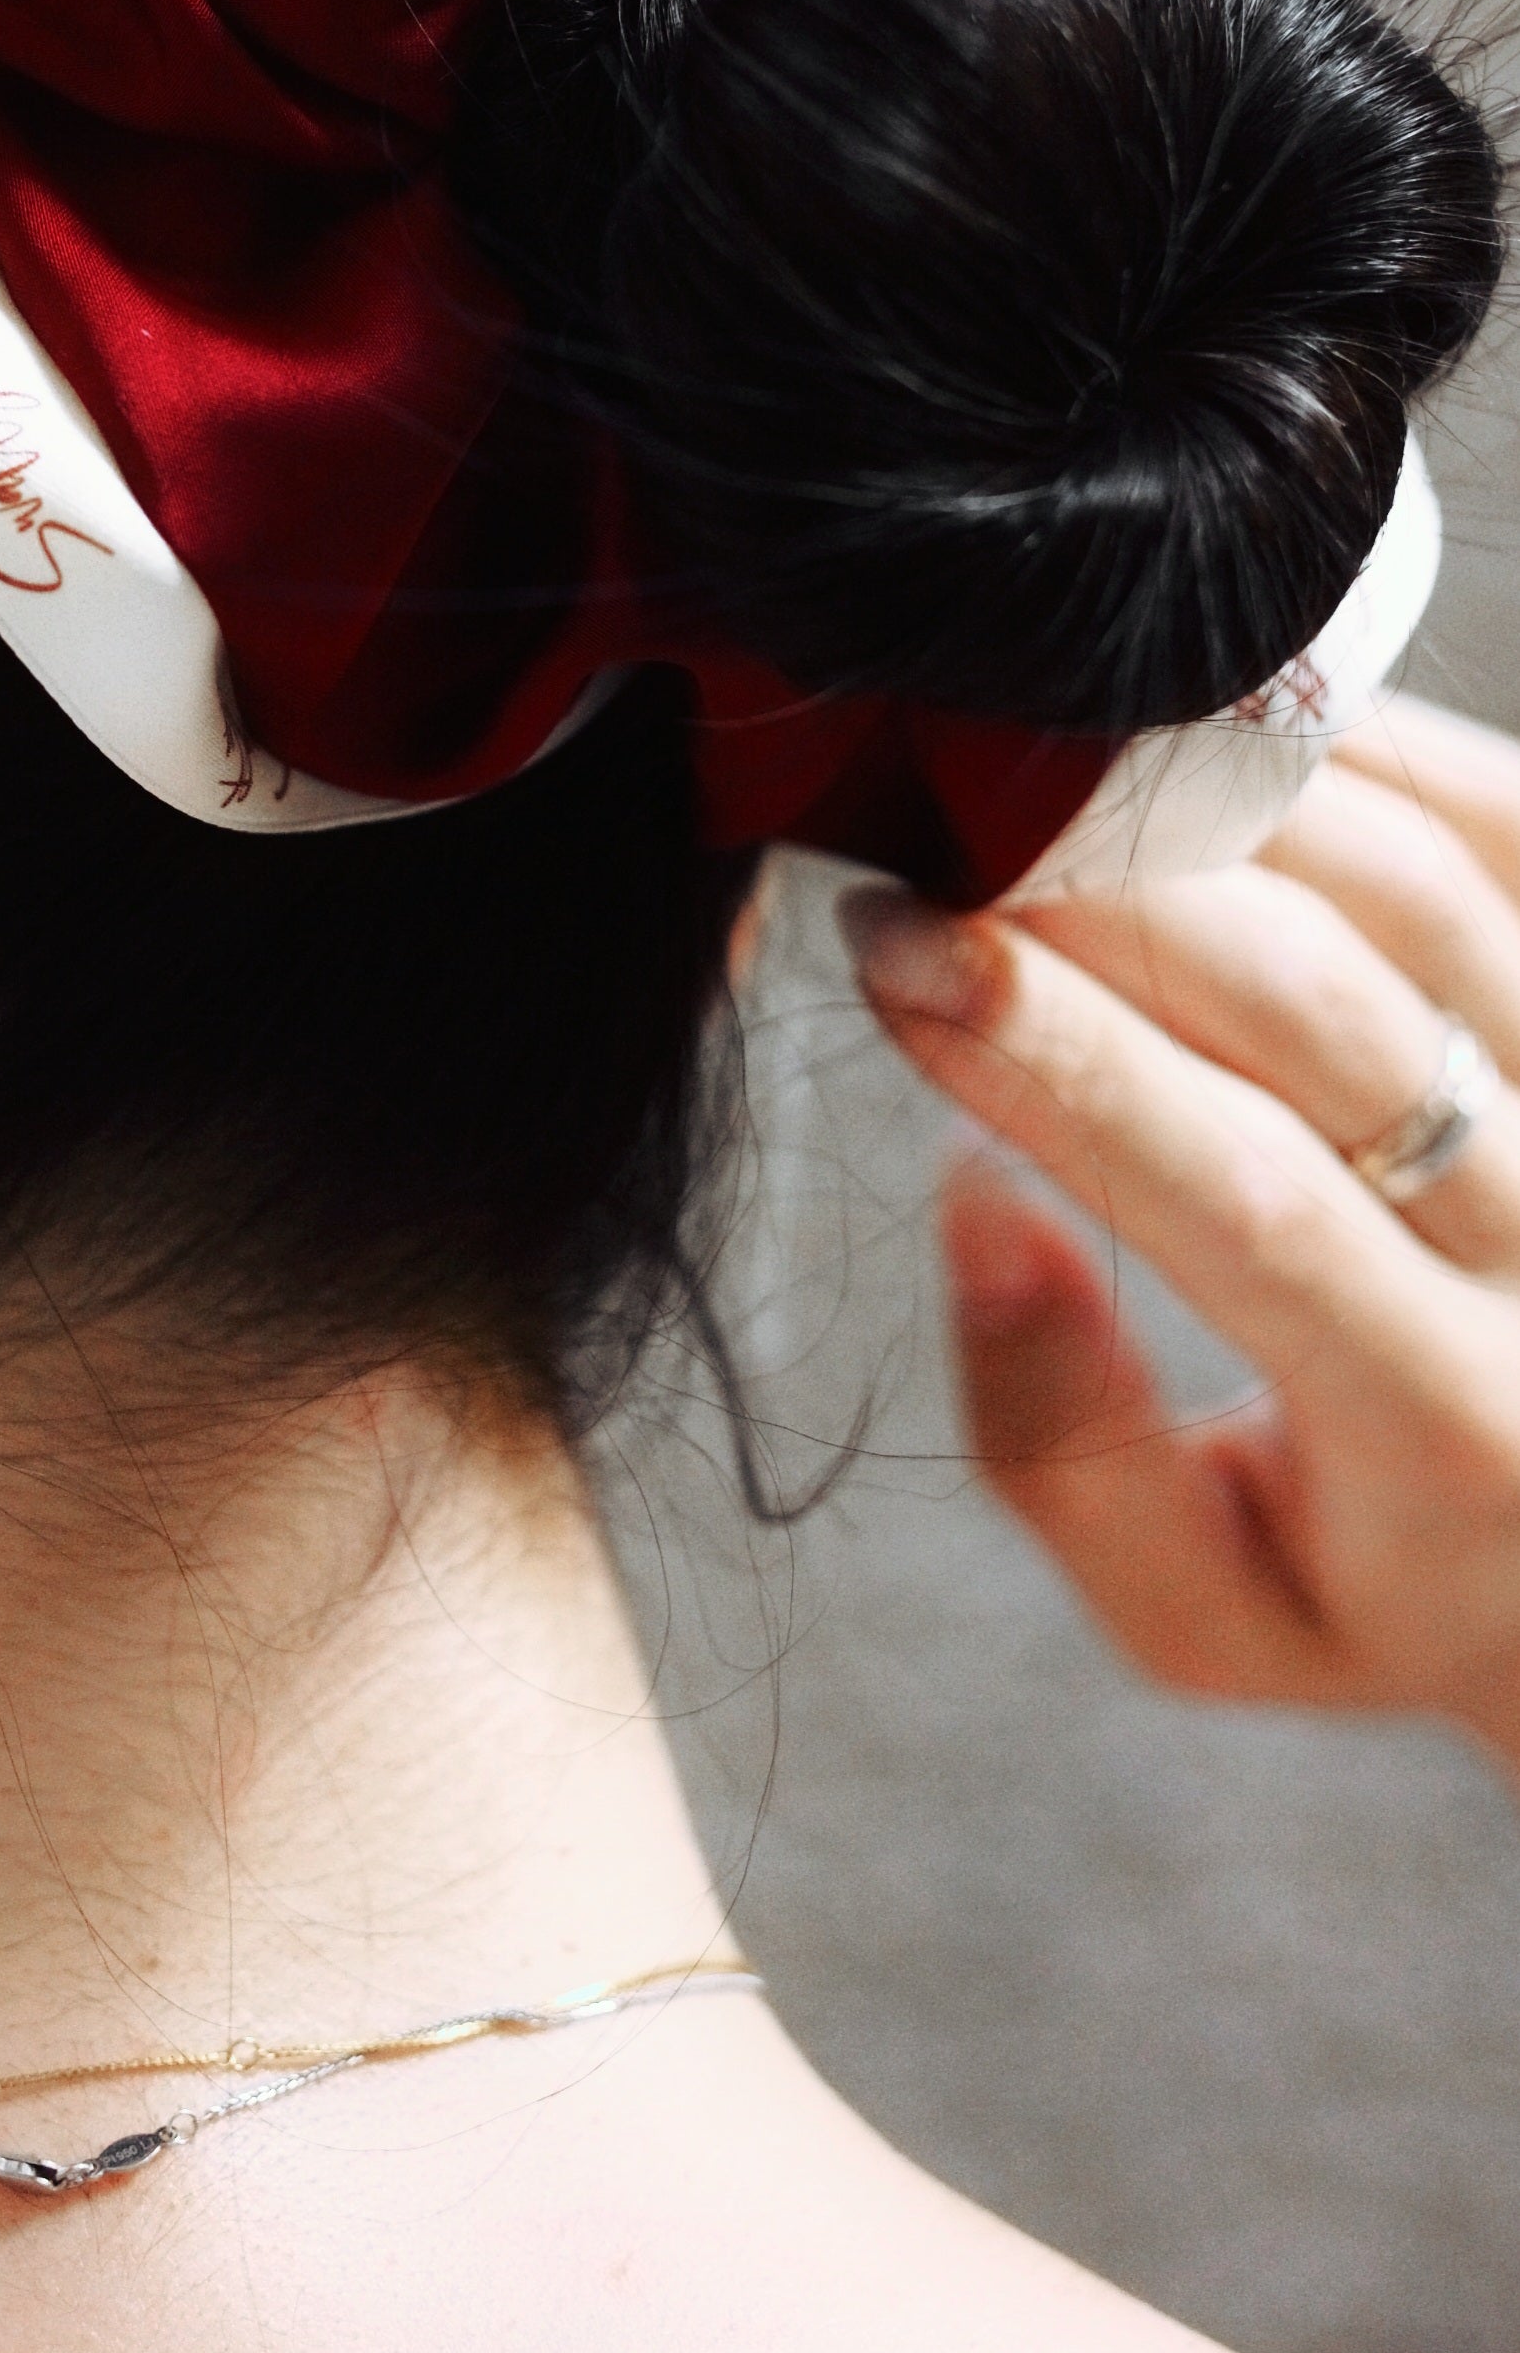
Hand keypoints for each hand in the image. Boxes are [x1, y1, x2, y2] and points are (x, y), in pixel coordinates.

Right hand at [842, 699, 1519, 1769]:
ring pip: (1413, 886)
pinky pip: (1494, 816)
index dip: (1052, 1052)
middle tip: (930, 830)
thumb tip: (975, 1208)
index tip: (893, 946)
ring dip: (1205, 800)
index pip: (1239, 1192)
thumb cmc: (1378, 1569)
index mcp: (1453, 1434)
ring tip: (1033, 774)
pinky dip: (1344, 749)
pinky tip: (1194, 737)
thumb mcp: (1201, 1615)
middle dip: (1098, 896)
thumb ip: (1060, 1445)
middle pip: (1321, 1012)